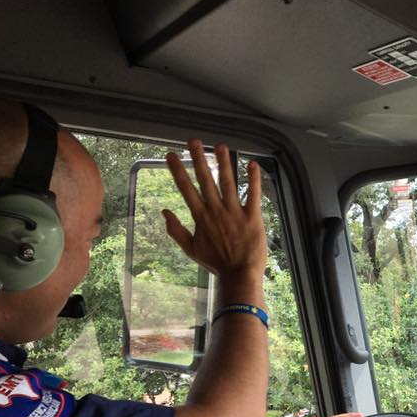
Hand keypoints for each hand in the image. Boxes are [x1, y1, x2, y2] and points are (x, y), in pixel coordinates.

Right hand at [164, 140, 266, 280]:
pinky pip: (253, 194)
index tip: (171, 155)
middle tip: (193, 141)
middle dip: (199, 158)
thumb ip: (176, 230)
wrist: (239, 275)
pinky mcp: (253, 216)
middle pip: (206, 180)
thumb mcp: (191, 249)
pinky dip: (253, 179)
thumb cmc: (216, 263)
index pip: (186, 189)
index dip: (178, 171)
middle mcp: (216, 210)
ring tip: (220, 145)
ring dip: (224, 162)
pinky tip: (252, 163)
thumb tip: (163, 212)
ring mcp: (235, 212)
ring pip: (228, 182)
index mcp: (201, 217)